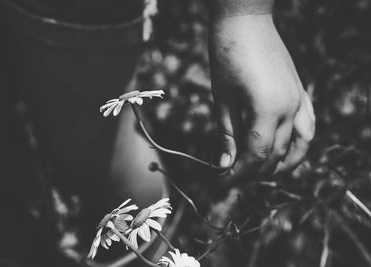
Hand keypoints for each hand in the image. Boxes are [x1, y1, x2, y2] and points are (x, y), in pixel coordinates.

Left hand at [209, 14, 314, 184]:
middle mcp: (290, 108)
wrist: (246, 22)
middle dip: (255, 172)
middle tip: (235, 178)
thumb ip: (227, 134)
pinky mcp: (300, 92)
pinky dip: (297, 144)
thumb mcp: (222, 99)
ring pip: (299, 146)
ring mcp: (299, 99)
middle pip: (276, 154)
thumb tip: (224, 165)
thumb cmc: (228, 57)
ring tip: (262, 173)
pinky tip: (286, 150)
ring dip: (281, 164)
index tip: (223, 181)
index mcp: (267, 110)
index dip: (240, 173)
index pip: (257, 155)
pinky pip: (308, 127)